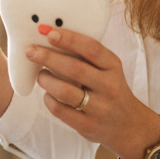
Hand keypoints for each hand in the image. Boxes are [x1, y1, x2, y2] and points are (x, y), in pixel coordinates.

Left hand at [28, 28, 159, 158]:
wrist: (129, 126)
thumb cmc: (111, 89)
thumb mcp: (109, 69)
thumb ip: (87, 56)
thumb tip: (51, 36)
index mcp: (113, 66)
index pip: (91, 48)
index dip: (69, 39)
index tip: (49, 32)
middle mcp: (108, 86)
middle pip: (74, 68)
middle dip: (48, 57)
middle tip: (30, 51)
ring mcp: (99, 108)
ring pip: (65, 91)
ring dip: (46, 80)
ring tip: (40, 75)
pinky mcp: (88, 126)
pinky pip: (61, 110)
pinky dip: (49, 99)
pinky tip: (47, 94)